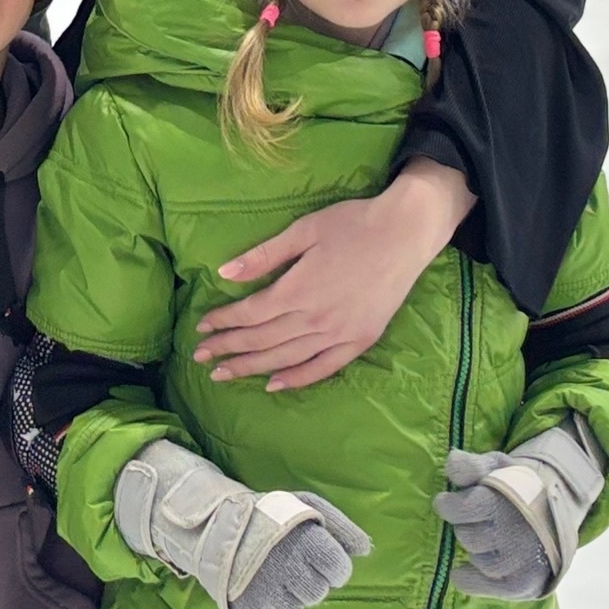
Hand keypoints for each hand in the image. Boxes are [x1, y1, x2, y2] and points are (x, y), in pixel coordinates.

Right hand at [112, 439, 371, 608]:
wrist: (216, 522)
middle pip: (317, 594)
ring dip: (286, 597)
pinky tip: (256, 589)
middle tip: (287, 563)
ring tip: (269, 573)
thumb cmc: (271, 515)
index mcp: (307, 542)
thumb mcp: (308, 508)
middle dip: (307, 581)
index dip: (331, 567)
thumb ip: (342, 528)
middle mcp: (288, 569)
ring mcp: (265, 592)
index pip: (339, 572)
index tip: (316, 557)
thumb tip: (367, 551)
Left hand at [194, 160, 476, 390]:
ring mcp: (339, 333)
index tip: (201, 328)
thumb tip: (223, 273)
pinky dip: (297, 379)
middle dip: (228, 349)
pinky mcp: (360, 340)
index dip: (223, 322)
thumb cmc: (353, 224)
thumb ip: (263, 256)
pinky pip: (323, 368)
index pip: (250, 314)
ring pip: (286, 358)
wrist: (406, 232)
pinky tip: (274, 385)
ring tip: (224, 374)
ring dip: (252, 368)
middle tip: (201, 358)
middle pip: (262, 340)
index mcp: (298, 289)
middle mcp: (315, 318)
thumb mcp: (303, 231)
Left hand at [432, 418, 604, 601]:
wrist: (557, 516)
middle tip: (478, 520)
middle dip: (466, 526)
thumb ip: (472, 465)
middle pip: (467, 535)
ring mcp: (520, 561)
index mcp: (509, 500)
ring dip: (475, 549)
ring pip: (475, 558)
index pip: (463, 509)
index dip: (448, 505)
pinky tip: (464, 569)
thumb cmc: (518, 488)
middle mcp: (516, 533)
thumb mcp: (498, 466)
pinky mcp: (521, 584)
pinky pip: (478, 585)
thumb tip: (452, 462)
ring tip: (488, 539)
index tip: (446, 501)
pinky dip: (467, 578)